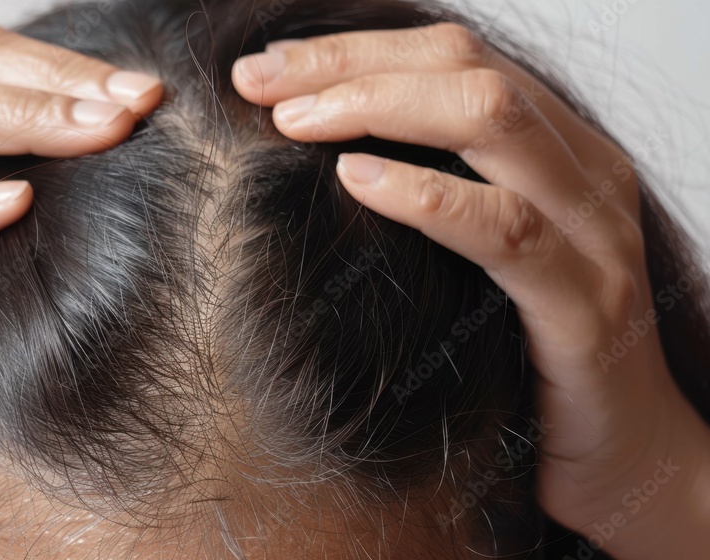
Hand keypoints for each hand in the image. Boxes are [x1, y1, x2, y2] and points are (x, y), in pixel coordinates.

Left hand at [233, 23, 709, 558]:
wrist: (626, 455)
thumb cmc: (532, 353)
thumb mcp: (478, 257)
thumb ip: (431, 199)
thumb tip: (321, 162)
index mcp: (558, 151)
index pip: (455, 58)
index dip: (358, 49)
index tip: (269, 67)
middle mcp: (584, 173)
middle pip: (466, 69)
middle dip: (352, 63)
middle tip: (260, 81)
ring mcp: (593, 234)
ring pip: (491, 122)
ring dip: (379, 106)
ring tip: (294, 121)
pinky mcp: (585, 306)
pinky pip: (505, 230)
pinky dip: (426, 195)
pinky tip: (357, 179)